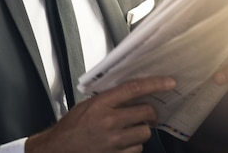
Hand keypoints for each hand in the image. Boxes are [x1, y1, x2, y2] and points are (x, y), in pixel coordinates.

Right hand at [25, 76, 175, 152]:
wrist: (58, 150)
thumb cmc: (71, 127)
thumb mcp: (88, 104)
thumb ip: (110, 98)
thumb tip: (133, 92)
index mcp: (101, 104)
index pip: (134, 89)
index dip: (155, 84)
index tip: (170, 82)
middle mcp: (109, 122)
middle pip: (146, 113)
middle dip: (150, 113)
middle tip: (148, 114)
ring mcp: (113, 142)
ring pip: (144, 133)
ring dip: (141, 131)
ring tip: (129, 130)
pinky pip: (137, 150)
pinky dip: (134, 146)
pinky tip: (123, 143)